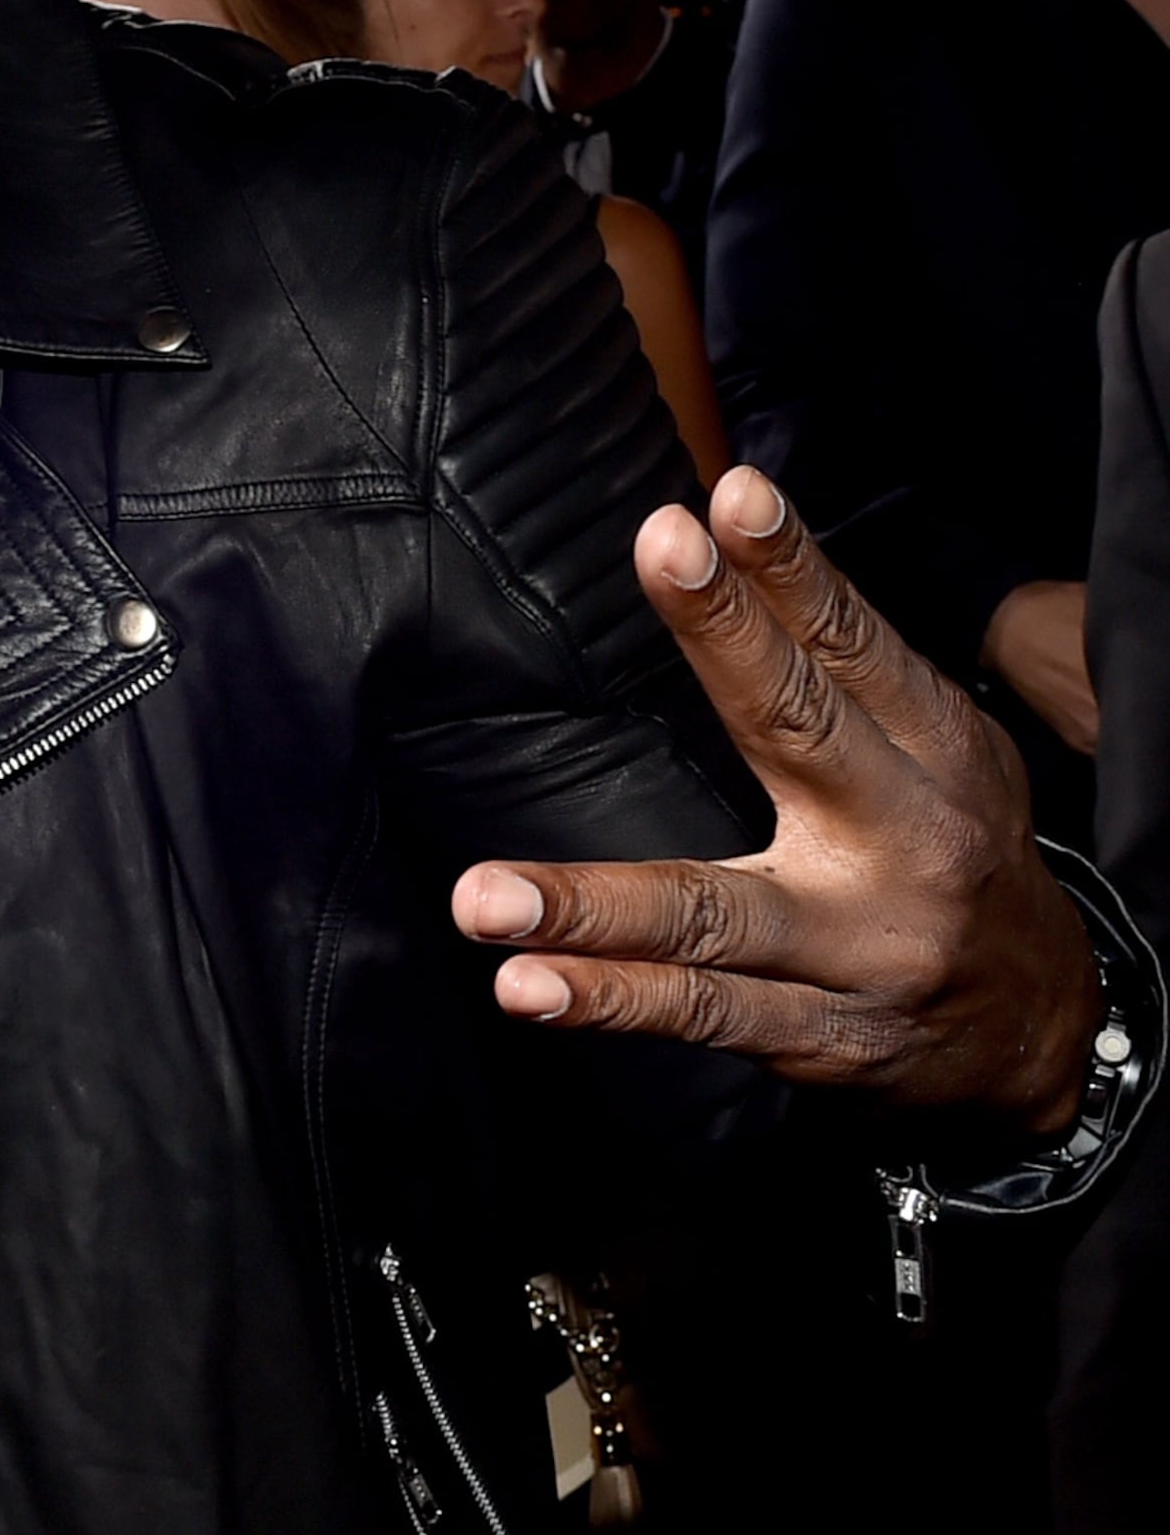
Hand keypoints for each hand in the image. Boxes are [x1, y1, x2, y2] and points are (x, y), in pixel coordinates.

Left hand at [451, 468, 1099, 1134]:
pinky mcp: (823, 1037)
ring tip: (487, 899)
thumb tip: (728, 534)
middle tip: (661, 553)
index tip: (727, 498)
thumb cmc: (955, 852)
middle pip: (798, 729)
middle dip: (726, 637)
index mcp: (935, 753)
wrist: (1047, 1026)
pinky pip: (704, 1013)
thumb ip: (838, 666)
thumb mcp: (935, 749)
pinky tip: (531, 985)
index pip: (848, 646)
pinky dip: (613, 1000)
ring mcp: (861, 950)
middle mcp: (905, 842)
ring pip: (715, 918)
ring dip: (590, 907)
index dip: (789, 568)